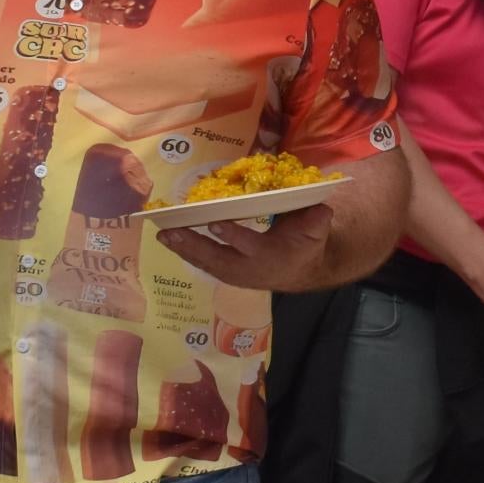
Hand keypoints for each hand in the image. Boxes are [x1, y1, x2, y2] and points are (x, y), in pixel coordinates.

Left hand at [158, 204, 332, 290]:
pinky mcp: (226, 273)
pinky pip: (203, 264)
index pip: (249, 245)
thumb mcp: (317, 231)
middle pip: (216, 258)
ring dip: (183, 250)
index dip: (232, 236)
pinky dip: (185, 253)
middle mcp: (248, 268)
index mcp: (269, 255)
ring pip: (205, 262)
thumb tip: (321, 209)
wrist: (301, 270)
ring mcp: (235, 273)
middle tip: (170, 232)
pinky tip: (168, 241)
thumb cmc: (306, 243)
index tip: (214, 224)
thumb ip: (317, 220)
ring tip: (162, 235)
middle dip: (192, 245)